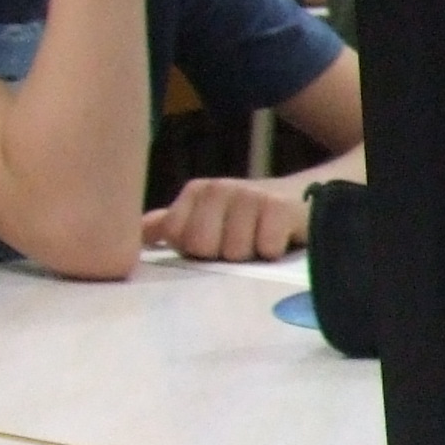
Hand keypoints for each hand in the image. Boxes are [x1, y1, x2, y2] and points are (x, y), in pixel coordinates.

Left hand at [143, 171, 308, 261]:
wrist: (309, 200)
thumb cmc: (253, 218)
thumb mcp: (210, 217)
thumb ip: (171, 225)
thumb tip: (135, 235)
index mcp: (197, 191)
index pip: (175, 237)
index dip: (197, 250)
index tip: (218, 241)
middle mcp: (220, 188)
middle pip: (202, 247)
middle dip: (223, 254)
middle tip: (243, 243)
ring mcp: (250, 195)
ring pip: (234, 252)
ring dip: (252, 256)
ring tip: (263, 240)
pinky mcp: (281, 208)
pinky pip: (265, 248)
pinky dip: (275, 251)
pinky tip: (282, 240)